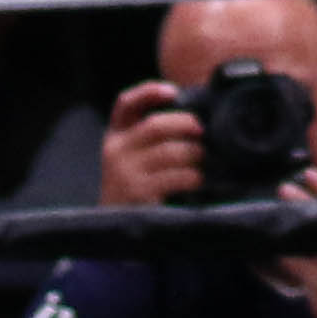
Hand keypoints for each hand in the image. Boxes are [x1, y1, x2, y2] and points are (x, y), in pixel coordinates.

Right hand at [96, 79, 203, 210]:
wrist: (114, 226)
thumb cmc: (134, 185)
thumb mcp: (133, 156)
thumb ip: (151, 136)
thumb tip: (194, 119)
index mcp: (115, 136)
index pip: (126, 104)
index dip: (148, 92)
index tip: (173, 91)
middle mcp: (116, 151)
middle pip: (154, 125)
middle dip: (184, 124)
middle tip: (202, 131)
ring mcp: (125, 173)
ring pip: (169, 152)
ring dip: (193, 153)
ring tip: (202, 158)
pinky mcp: (138, 193)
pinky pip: (175, 177)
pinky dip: (192, 176)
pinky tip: (197, 179)